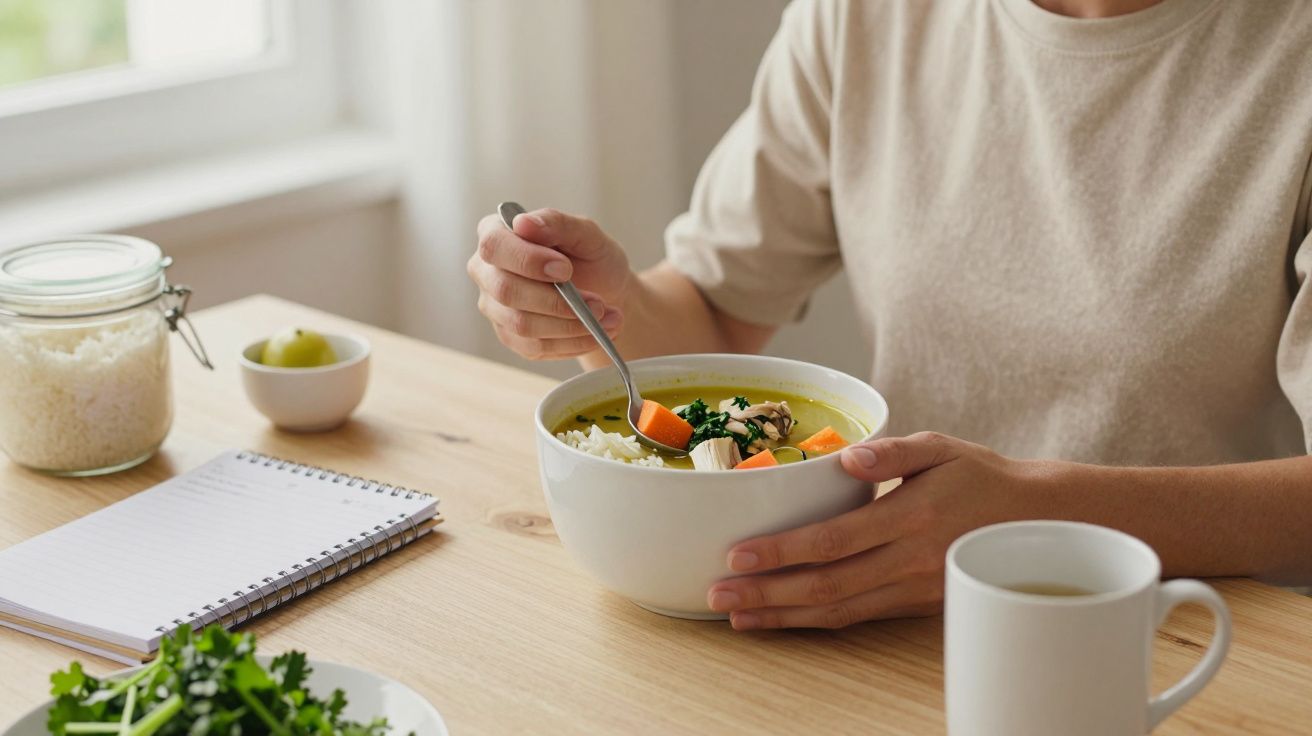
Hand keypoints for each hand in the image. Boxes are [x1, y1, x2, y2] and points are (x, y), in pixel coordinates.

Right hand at [468, 208, 632, 359]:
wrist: (606, 292)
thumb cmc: (590, 257)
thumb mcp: (586, 234)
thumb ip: (557, 224)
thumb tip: (523, 223)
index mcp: (497, 234)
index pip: (494, 246)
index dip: (528, 260)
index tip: (565, 269)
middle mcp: (487, 271)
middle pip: (505, 290)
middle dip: (556, 301)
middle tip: (596, 303)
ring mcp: (495, 307)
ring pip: (521, 324)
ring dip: (570, 325)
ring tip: (605, 317)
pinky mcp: (510, 336)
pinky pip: (534, 347)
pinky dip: (572, 343)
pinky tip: (597, 334)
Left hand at [707, 432, 1049, 628]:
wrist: (1035, 522)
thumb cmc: (981, 477)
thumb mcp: (943, 447)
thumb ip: (895, 451)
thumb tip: (849, 457)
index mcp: (910, 516)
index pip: (834, 540)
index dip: (783, 552)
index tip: (738, 554)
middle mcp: (908, 561)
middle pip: (827, 585)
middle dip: (767, 593)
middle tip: (717, 595)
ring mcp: (911, 590)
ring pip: (838, 611)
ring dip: (782, 616)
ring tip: (736, 617)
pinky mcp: (913, 606)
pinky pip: (856, 617)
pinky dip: (812, 622)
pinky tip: (780, 618)